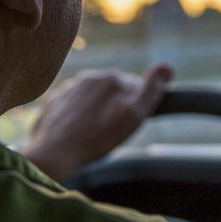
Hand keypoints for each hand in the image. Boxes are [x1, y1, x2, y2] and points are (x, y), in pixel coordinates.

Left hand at [21, 64, 172, 180]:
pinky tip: (76, 133)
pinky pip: (74, 105)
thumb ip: (151, 90)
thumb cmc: (97, 138)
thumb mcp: (133, 116)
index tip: (127, 124)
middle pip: (113, 92)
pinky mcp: (55, 100)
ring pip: (94, 98)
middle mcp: (90, 76)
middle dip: (116, 108)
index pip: (135, 89)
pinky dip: (78, 116)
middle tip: (110, 132)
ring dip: (97, 111)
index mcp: (112, 78)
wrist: (53, 154)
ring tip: (91, 134)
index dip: (135, 108)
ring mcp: (70, 87)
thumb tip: (167, 67)